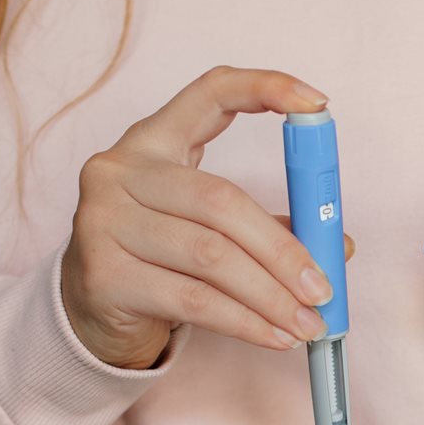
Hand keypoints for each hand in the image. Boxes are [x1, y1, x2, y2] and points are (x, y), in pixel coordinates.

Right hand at [61, 66, 354, 369]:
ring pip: (211, 256)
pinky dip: (244, 322)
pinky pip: (192, 299)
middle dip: (283, 251)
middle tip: (323, 289)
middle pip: (221, 201)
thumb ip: (267, 227)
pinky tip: (275, 337)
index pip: (210, 93)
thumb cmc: (157, 259)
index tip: (316, 104)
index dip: (264, 87)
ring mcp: (103, 221)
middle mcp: (119, 171)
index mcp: (153, 141)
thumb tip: (336, 246)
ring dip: (270, 296)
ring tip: (308, 323)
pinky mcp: (102, 274)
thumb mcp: (207, 228)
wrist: (86, 312)